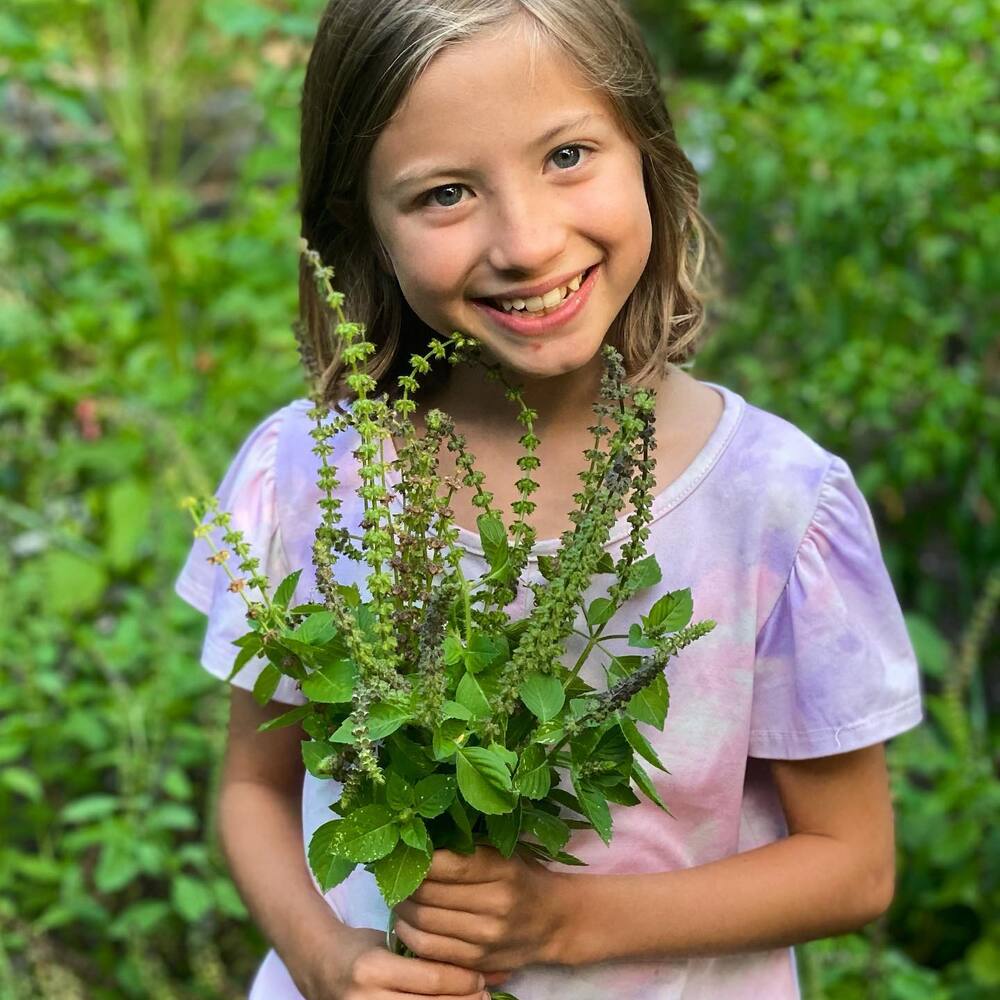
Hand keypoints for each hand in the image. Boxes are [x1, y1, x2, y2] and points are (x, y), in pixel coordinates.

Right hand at [303, 926, 488, 999]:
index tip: (481, 976)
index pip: (430, 978)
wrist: (317, 967)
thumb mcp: (388, 941)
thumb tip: (470, 961)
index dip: (461, 980)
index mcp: (373, 968)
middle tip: (485, 995)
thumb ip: (422, 954)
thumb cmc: (359, 947)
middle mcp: (366, 998)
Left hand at [394, 845, 562, 981]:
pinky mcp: (478, 961)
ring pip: (424, 923)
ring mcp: (486, 937)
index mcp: (501, 869)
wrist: (554, 921)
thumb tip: (418, 840)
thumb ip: (465, 848)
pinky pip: (429, 950)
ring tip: (399, 897)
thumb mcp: (502, 852)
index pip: (445, 865)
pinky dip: (410, 934)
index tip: (404, 852)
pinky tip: (408, 922)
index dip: (417, 859)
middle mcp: (495, 904)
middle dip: (404, 884)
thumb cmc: (521, 877)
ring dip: (402, 909)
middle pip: (428, 894)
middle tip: (395, 874)